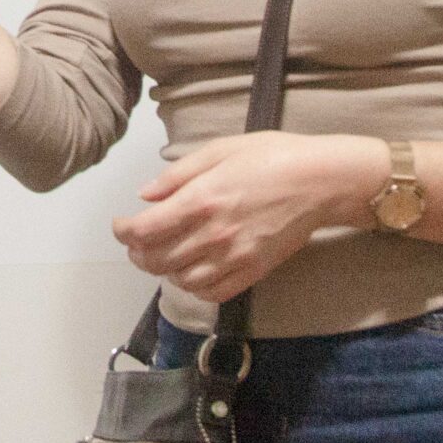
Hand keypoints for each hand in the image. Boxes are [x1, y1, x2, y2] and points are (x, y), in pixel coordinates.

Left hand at [110, 132, 387, 304]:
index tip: (120, 225)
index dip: (123, 232)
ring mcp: (235, 256)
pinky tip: (191, 272)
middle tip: (137, 242)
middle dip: (138, 253)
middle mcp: (214, 234)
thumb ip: (177, 174)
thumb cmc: (272, 157)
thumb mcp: (219, 150)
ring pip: (182, 280)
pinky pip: (214, 292)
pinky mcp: (255, 271)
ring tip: (163, 255)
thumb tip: (146, 195)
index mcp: (201, 200)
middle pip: (157, 260)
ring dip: (164, 271)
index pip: (145, 230)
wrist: (322, 181)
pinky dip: (195, 287)